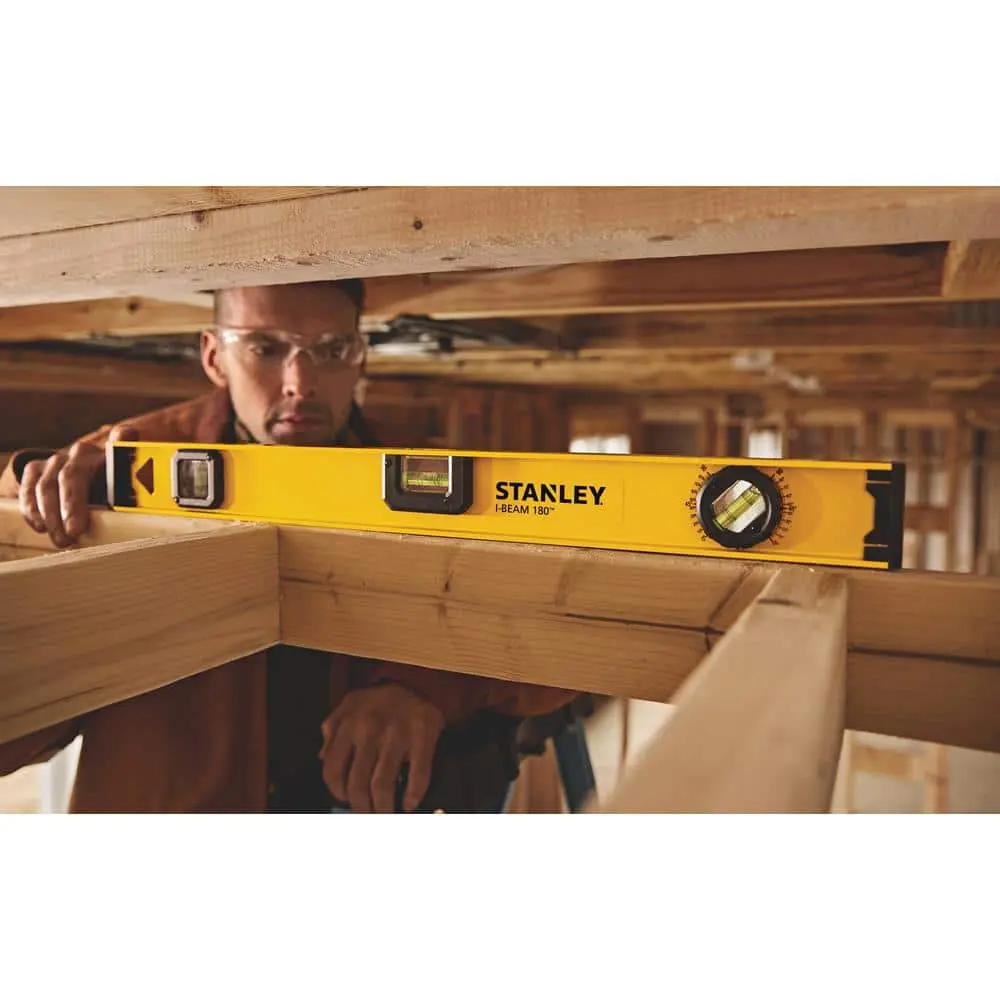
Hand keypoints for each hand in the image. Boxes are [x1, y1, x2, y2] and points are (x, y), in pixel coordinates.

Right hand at [19, 424, 138, 546]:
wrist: (90, 477)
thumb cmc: (117, 492)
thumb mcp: (133, 493)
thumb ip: (142, 496)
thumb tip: (152, 510)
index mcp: (115, 452)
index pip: (123, 439)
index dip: (122, 443)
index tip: (122, 452)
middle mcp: (85, 452)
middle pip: (73, 474)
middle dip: (71, 505)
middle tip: (74, 531)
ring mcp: (59, 459)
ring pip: (47, 484)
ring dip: (51, 515)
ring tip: (62, 539)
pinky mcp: (38, 469)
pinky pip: (29, 486)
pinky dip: (32, 508)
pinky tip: (41, 527)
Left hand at [319, 683, 445, 812]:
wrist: (416, 679)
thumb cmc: (378, 698)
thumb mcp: (348, 706)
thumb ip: (331, 731)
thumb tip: (322, 758)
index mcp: (348, 725)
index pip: (332, 770)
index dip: (337, 792)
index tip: (345, 800)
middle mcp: (369, 730)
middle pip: (357, 783)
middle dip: (361, 807)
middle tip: (367, 814)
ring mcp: (397, 734)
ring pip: (383, 784)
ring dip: (383, 808)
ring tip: (385, 814)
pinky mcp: (423, 737)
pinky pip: (418, 776)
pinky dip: (413, 796)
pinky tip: (409, 804)